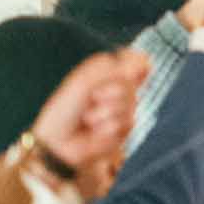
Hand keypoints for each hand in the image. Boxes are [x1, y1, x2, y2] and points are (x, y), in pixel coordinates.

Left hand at [31, 49, 146, 180]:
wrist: (59, 142)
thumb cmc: (65, 110)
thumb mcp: (84, 81)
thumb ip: (114, 70)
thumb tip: (144, 61)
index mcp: (106, 75)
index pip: (134, 62)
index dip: (137, 64)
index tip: (133, 67)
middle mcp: (116, 91)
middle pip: (131, 84)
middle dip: (111, 91)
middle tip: (92, 99)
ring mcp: (121, 111)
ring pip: (130, 105)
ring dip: (106, 112)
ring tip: (89, 119)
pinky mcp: (123, 131)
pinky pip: (125, 124)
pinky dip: (106, 127)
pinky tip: (95, 132)